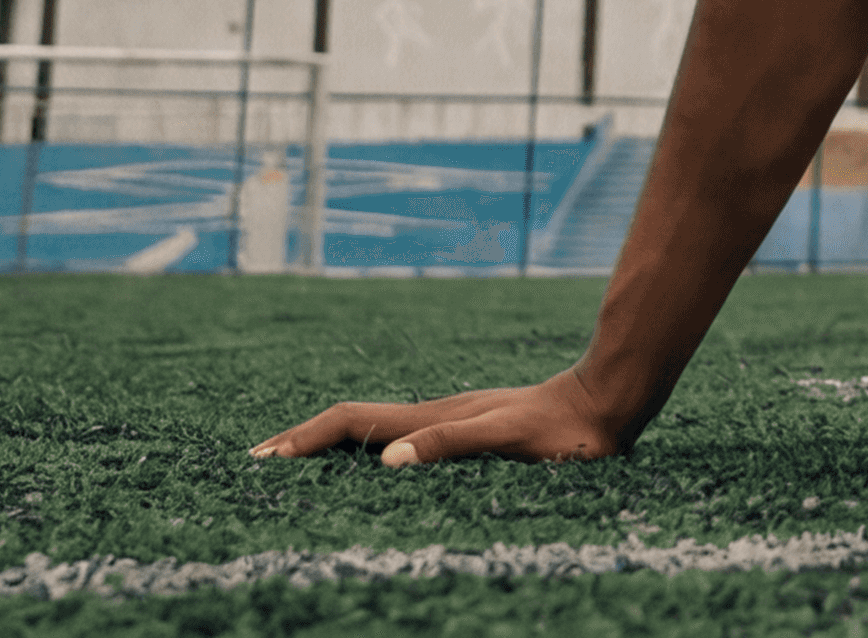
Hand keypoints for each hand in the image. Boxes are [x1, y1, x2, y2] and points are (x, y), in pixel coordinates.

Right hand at [256, 370, 642, 466]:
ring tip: (297, 465)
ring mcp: (449, 421)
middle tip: (261, 462)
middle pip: (353, 423)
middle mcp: (433, 416)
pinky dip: (368, 451)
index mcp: (433, 418)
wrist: (606, 402)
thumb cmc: (563, 430)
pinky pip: (401, 439)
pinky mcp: (467, 430)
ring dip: (332, 445)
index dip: (308, 439)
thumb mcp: (507, 438)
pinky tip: (371, 466)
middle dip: (305, 440)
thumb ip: (451, 444)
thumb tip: (387, 459)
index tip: (266, 458)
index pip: (353, 422)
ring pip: (374, 430)